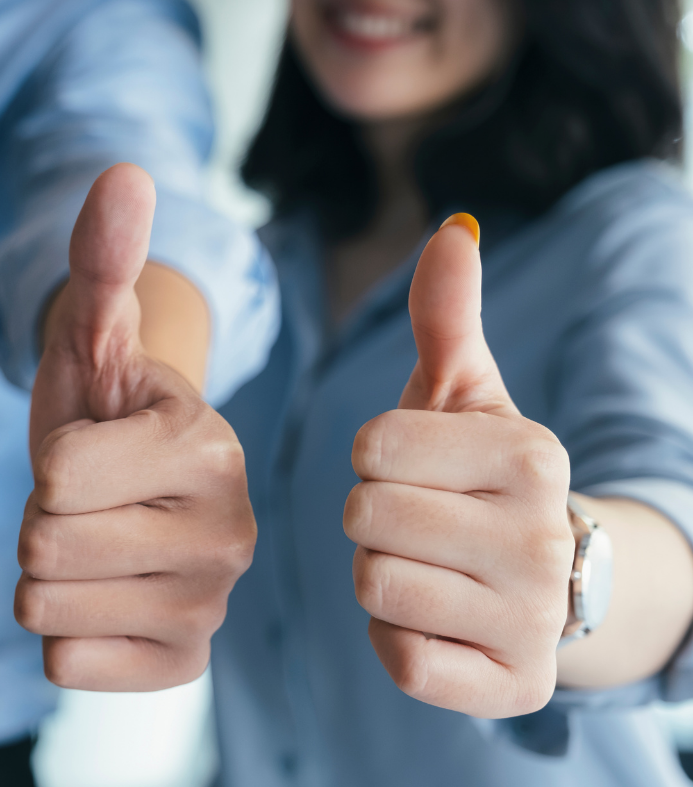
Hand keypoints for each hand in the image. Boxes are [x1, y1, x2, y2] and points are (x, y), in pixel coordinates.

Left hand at [16, 164, 255, 690]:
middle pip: (46, 546)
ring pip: (45, 608)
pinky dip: (60, 631)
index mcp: (207, 446)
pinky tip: (98, 594)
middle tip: (81, 502)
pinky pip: (65, 665)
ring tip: (89, 541)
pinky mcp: (183, 662)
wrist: (125, 484)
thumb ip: (102, 262)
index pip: (57, 477)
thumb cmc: (101, 407)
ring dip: (43, 574)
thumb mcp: (92, 335)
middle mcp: (229, 531)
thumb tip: (124, 173)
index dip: (44, 462)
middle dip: (37, 521)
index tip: (85, 452)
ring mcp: (212, 604)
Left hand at [344, 215, 572, 717]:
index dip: (374, 457)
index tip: (415, 467)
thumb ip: (448, 316)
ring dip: (381, 575)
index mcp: (531, 456)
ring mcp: (533, 621)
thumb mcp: (468, 394)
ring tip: (429, 565)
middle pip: (365, 517)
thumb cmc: (479, 476)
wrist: (551, 582)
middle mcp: (543, 540)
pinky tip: (437, 619)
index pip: (372, 447)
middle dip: (371, 517)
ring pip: (375, 585)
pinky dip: (398, 639)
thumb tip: (452, 227)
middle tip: (418, 520)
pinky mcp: (511, 687)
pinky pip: (400, 659)